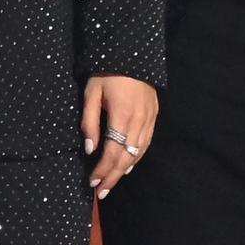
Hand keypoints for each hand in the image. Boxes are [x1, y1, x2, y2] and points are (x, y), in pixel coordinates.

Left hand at [81, 73, 157, 197]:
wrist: (132, 53)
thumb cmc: (106, 72)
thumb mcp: (91, 94)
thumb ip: (90, 123)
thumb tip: (90, 149)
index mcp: (122, 117)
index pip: (112, 152)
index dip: (102, 170)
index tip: (92, 181)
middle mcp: (138, 122)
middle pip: (126, 157)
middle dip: (113, 176)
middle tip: (101, 191)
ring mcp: (149, 119)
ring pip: (138, 152)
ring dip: (124, 170)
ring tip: (112, 182)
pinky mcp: (154, 115)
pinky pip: (146, 142)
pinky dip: (137, 156)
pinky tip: (128, 165)